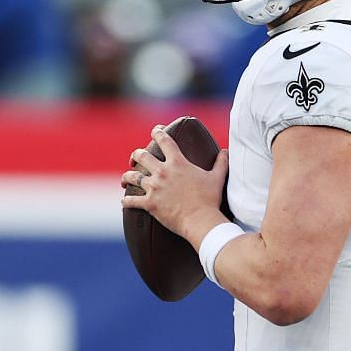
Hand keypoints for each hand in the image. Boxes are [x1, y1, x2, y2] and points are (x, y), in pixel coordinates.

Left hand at [122, 124, 229, 244]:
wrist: (201, 220)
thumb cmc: (210, 200)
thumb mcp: (217, 178)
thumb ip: (221, 162)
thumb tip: (226, 151)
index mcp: (177, 163)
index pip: (164, 140)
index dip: (158, 132)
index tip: (155, 130)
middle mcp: (162, 172)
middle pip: (141, 156)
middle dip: (136, 155)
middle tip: (135, 158)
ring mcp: (154, 188)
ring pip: (132, 177)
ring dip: (126, 177)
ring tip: (125, 180)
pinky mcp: (149, 204)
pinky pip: (131, 201)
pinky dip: (126, 201)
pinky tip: (124, 201)